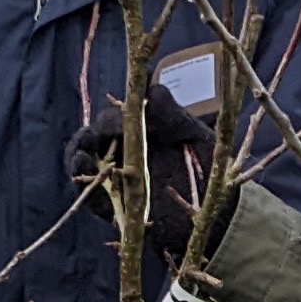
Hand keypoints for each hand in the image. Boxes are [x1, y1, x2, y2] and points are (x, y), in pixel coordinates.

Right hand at [73, 86, 210, 277]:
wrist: (222, 211)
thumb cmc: (212, 169)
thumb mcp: (196, 137)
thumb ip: (174, 116)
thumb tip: (153, 90)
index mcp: (143, 134)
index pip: (114, 122)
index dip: (111, 121)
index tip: (118, 125)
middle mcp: (127, 155)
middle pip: (94, 142)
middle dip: (86, 139)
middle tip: (89, 140)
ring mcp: (120, 182)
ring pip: (88, 167)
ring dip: (78, 159)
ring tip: (81, 157)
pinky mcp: (119, 209)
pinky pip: (94, 199)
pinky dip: (86, 189)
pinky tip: (85, 180)